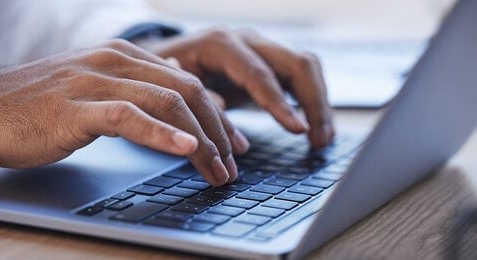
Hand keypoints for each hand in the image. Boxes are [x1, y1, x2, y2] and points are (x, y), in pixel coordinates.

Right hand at [0, 40, 245, 185]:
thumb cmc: (33, 105)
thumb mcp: (91, 86)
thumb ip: (131, 85)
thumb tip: (170, 86)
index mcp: (121, 56)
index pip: (186, 83)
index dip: (216, 116)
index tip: (233, 144)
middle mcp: (114, 62)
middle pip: (186, 92)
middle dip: (218, 132)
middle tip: (233, 164)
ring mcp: (95, 82)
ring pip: (166, 103)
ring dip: (200, 140)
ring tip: (217, 170)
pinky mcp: (76, 107)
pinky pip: (128, 117)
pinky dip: (161, 134)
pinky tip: (185, 149)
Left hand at [137, 28, 334, 147]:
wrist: (165, 57)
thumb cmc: (164, 74)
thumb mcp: (169, 85)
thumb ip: (192, 95)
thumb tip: (216, 108)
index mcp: (220, 44)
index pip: (259, 73)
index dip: (279, 103)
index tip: (297, 130)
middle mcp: (247, 41)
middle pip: (296, 63)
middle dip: (313, 102)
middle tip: (318, 140)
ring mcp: (261, 49)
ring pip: (306, 68)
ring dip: (319, 103)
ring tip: (322, 140)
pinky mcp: (268, 63)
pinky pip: (301, 78)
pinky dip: (312, 101)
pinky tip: (316, 128)